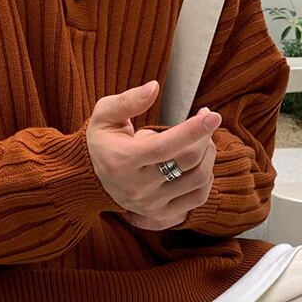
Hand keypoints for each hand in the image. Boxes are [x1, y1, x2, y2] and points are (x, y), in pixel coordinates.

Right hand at [86, 81, 220, 230]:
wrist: (90, 178)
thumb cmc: (102, 140)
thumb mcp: (105, 115)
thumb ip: (128, 101)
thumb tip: (154, 88)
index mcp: (121, 161)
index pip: (164, 147)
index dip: (192, 130)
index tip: (212, 115)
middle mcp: (136, 187)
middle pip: (187, 162)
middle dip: (205, 136)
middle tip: (206, 120)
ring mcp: (149, 203)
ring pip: (198, 179)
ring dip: (209, 155)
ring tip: (202, 140)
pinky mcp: (160, 214)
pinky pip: (197, 197)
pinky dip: (207, 178)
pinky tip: (200, 163)